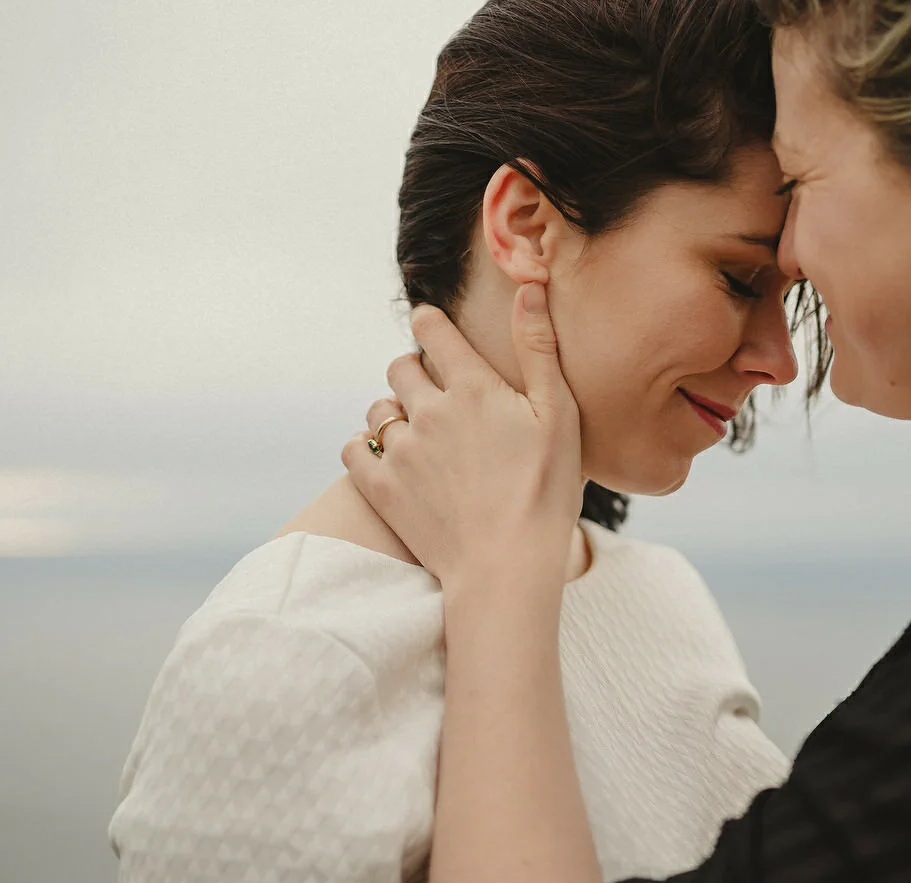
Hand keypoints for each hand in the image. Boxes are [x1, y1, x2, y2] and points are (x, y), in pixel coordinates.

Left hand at [343, 282, 582, 589]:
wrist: (507, 567)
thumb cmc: (545, 494)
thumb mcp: (558, 416)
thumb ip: (538, 349)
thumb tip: (529, 287)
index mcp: (471, 388)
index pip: (432, 331)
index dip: (429, 322)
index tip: (429, 324)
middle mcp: (428, 411)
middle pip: (400, 368)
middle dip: (413, 371)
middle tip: (433, 393)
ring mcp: (400, 450)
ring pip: (377, 409)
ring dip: (391, 413)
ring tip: (415, 434)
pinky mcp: (380, 488)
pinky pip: (352, 449)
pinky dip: (363, 449)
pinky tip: (386, 459)